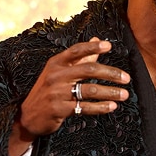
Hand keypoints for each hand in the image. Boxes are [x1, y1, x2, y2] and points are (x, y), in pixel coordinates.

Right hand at [9, 38, 130, 155]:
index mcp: (56, 63)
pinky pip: (85, 107)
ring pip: (90, 90)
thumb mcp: (59, 72)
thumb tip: (97, 39)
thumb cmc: (48, 91)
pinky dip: (101, 107)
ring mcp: (57, 93)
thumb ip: (80, 57)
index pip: (76, 51)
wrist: (28, 116)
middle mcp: (56, 76)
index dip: (93, 48)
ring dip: (110, 93)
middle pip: (88, 70)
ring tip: (124, 95)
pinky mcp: (59, 109)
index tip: (109, 46)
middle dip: (110, 74)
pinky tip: (112, 106)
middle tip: (126, 78)